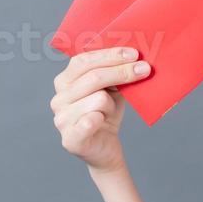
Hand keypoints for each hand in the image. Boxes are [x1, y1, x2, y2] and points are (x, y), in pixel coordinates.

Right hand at [50, 46, 150, 173]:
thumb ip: (115, 72)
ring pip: (98, 99)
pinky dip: (102, 118)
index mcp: (64, 81)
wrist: (105, 148)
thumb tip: (134, 56)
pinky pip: (93, 120)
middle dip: (122, 71)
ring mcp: (61, 119)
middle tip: (144, 69)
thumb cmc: (107, 114)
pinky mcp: (70, 138)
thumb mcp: (112, 89)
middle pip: (93, 77)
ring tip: (109, 111)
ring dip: (111, 105)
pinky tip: (102, 121)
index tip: (133, 54)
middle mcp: (59, 99)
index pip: (83, 60)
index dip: (109, 55)